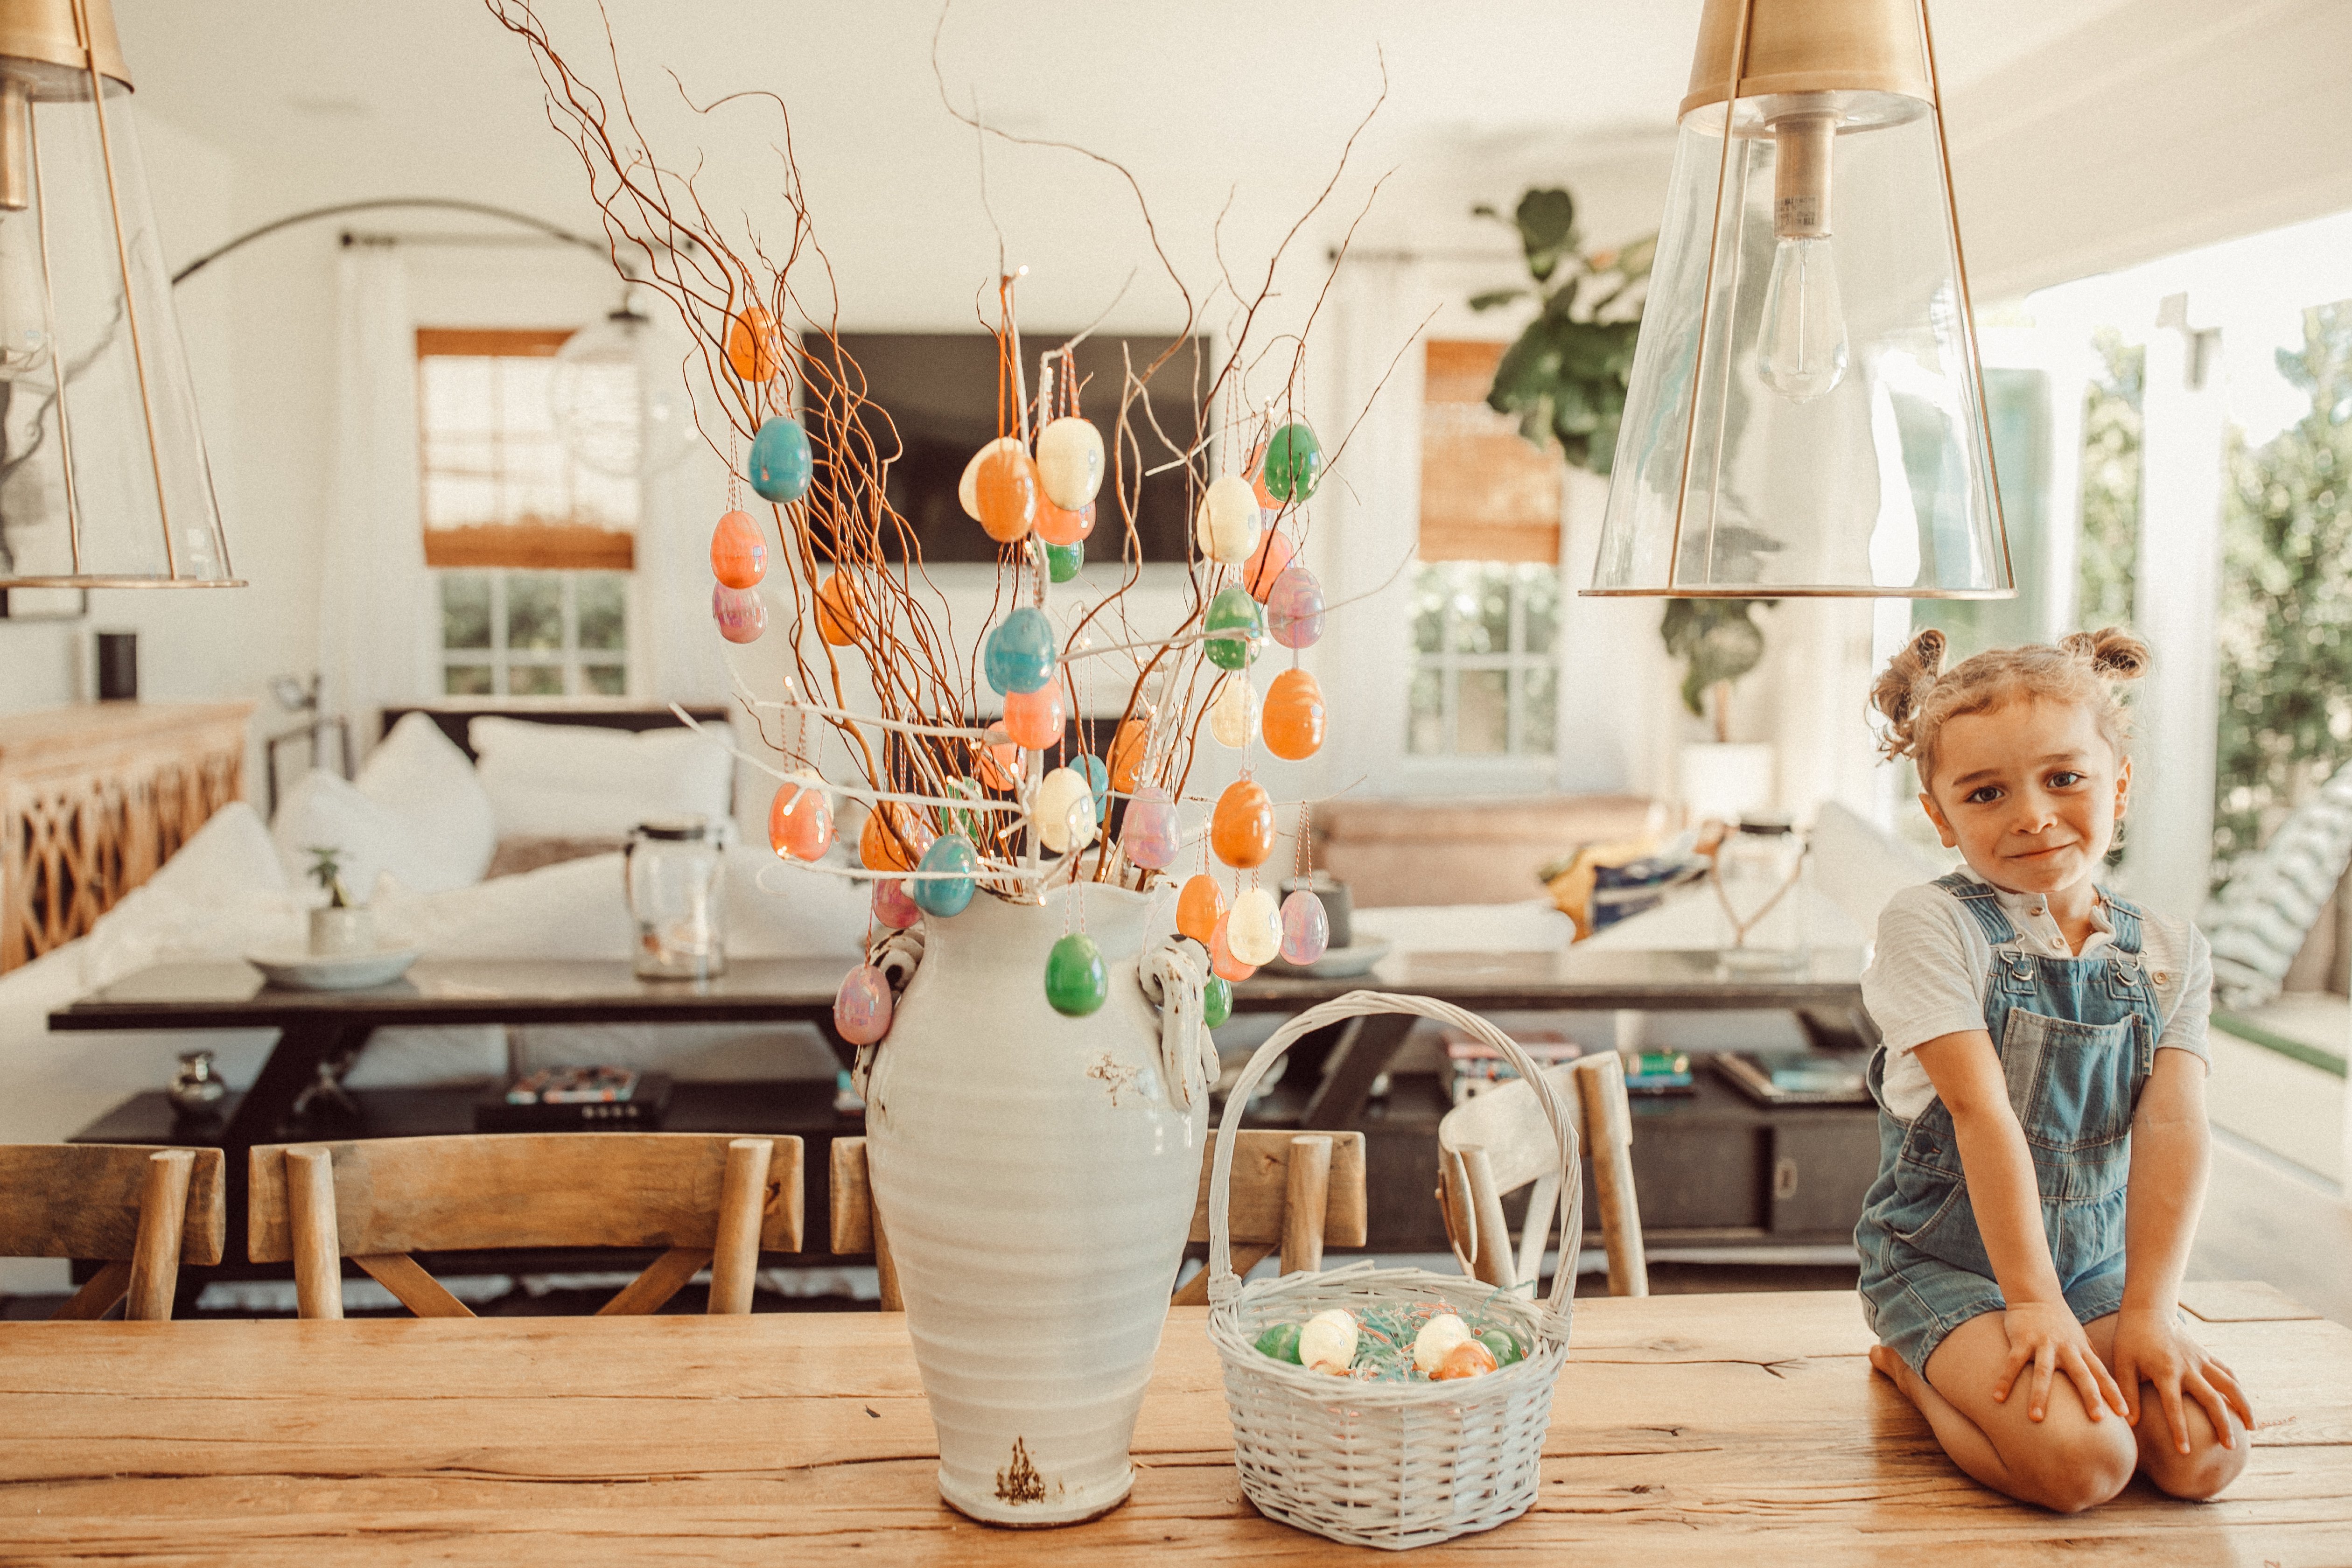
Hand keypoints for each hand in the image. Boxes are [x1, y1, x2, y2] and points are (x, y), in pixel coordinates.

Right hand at [1995, 1302, 2126, 1422]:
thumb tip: (2107, 1387)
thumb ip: (2091, 1361)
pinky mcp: (2021, 1340)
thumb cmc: (2061, 1324)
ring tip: (2036, 1418)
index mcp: (2082, 1350)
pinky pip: (2013, 1363)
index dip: (2114, 1393)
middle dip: (2090, 1396)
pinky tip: (1997, 1397)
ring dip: (2039, 1395)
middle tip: (2097, 1419)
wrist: (2036, 1295)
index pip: (2102, 1374)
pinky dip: (2005, 1380)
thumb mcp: (2080, 1340)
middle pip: (2081, 1374)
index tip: (2125, 1414)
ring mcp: (2043, 1344)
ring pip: (2043, 1372)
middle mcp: (2066, 1348)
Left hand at [2110, 1307, 2256, 1453]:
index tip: (2185, 1452)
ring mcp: (2201, 1360)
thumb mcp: (2122, 1363)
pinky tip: (2243, 1406)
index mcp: (2165, 1371)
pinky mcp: (2207, 1355)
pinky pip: (2228, 1373)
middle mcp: (2188, 1367)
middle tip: (2229, 1447)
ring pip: (2230, 1385)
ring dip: (2243, 1407)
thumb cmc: (2131, 1340)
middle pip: (2211, 1399)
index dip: (2179, 1429)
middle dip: (2222, 1424)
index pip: (2174, 1406)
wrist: (2148, 1312)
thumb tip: (2129, 1422)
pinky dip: (2238, 1389)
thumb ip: (2126, 1392)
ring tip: (2251, 1430)